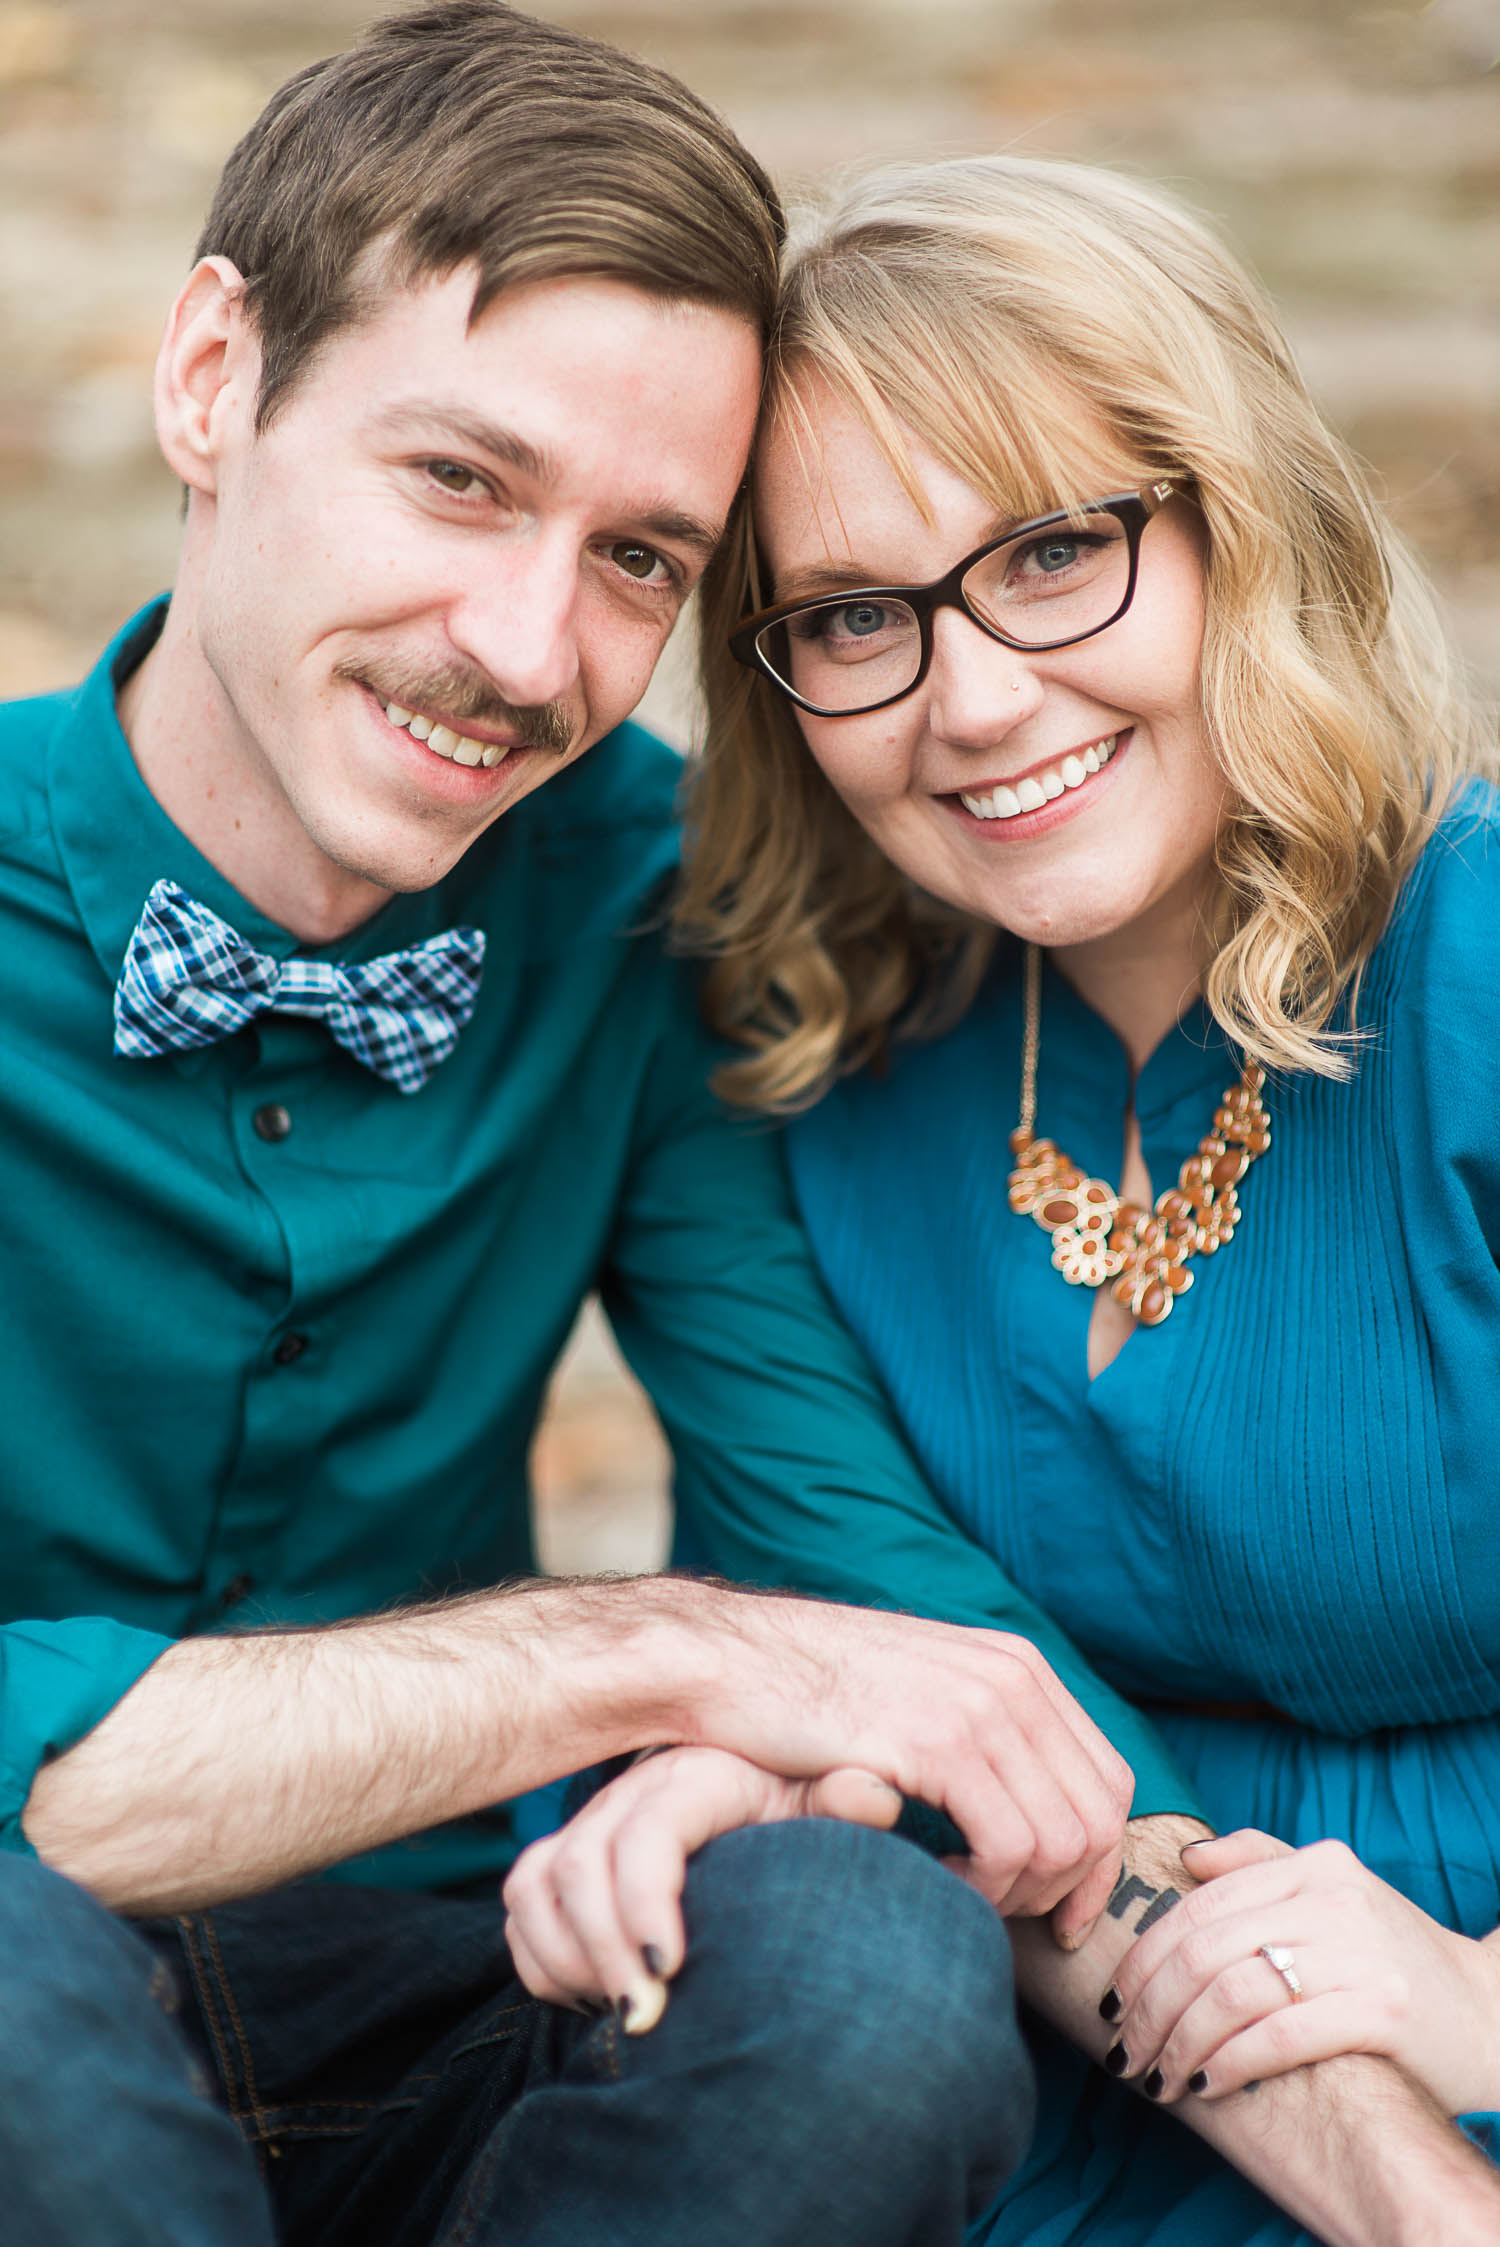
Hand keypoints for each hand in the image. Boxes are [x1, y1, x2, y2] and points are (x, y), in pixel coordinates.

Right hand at [502, 1745, 902, 2031]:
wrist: (763, 1796)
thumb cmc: (796, 1803)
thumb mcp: (822, 1798)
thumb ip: (846, 1799)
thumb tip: (873, 1793)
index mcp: (691, 1777)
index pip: (644, 1834)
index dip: (644, 1904)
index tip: (670, 1973)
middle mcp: (627, 1796)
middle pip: (575, 1867)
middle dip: (601, 1952)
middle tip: (645, 2019)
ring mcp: (588, 1829)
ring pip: (534, 1888)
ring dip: (566, 1959)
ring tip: (623, 2010)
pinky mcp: (562, 1864)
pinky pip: (521, 1913)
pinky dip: (543, 1962)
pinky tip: (596, 1997)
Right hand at [677, 1584, 1131, 1939]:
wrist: (724, 1660)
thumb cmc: (804, 1695)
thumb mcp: (917, 1695)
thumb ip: (978, 1733)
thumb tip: (1028, 1804)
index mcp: (1017, 1665)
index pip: (1109, 1781)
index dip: (1097, 1863)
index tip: (1059, 1919)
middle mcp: (1014, 1678)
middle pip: (1097, 1818)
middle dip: (1061, 1890)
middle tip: (997, 1916)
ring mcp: (980, 1705)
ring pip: (1062, 1841)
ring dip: (1015, 1895)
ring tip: (955, 1896)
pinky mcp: (937, 1740)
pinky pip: (1009, 1846)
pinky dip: (983, 1890)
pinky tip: (934, 1885)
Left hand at [1101, 1828, 1499, 2115]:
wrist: (1487, 2017)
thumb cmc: (1390, 1963)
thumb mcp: (1333, 1899)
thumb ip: (1262, 1865)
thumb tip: (1188, 1857)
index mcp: (1313, 1864)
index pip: (1198, 1906)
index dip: (1143, 1957)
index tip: (1113, 2001)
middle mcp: (1334, 1896)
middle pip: (1204, 1949)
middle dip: (1150, 2007)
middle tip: (1124, 2052)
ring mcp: (1360, 1950)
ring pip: (1232, 1991)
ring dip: (1179, 2042)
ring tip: (1157, 2077)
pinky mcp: (1383, 2008)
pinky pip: (1278, 2035)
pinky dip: (1229, 2062)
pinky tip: (1206, 2084)